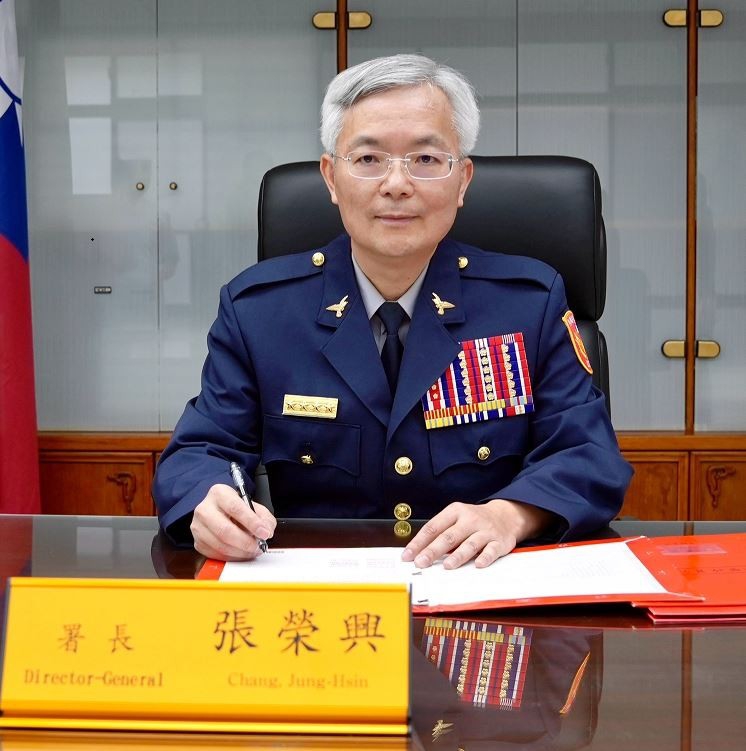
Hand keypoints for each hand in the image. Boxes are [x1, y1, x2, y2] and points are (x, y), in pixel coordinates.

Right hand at [191, 483, 276, 560]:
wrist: (218, 510)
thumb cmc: (236, 508)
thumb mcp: (252, 505)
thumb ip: (263, 517)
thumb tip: (266, 531)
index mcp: (219, 493)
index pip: (235, 508)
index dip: (251, 522)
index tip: (264, 533)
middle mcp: (204, 509)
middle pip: (224, 530)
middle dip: (246, 542)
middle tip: (259, 546)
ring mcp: (198, 527)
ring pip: (220, 545)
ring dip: (240, 552)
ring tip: (253, 550)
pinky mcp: (197, 542)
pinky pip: (216, 554)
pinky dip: (232, 557)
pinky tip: (241, 553)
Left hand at [401, 499, 553, 569]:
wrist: (506, 515)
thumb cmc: (474, 520)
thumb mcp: (456, 518)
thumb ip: (440, 532)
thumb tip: (418, 551)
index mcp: (455, 512)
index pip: (433, 527)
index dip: (419, 542)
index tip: (408, 555)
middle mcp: (470, 520)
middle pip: (449, 536)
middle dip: (433, 551)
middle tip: (421, 562)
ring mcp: (485, 531)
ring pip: (470, 544)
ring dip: (458, 555)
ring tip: (447, 566)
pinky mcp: (499, 541)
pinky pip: (491, 550)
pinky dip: (485, 558)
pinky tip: (479, 564)